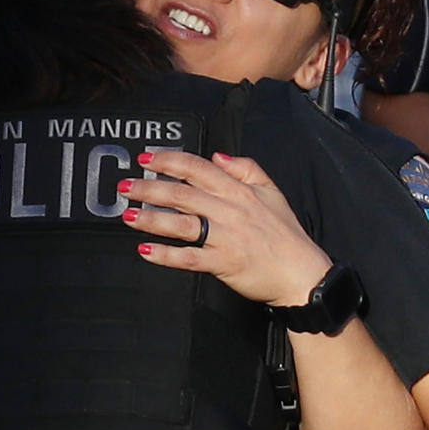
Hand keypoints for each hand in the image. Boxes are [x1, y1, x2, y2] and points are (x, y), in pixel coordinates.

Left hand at [120, 149, 330, 304]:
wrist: (302, 273)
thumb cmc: (286, 234)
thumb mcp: (272, 192)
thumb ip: (246, 169)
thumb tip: (217, 156)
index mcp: (238, 191)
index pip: (197, 168)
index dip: (169, 161)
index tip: (146, 159)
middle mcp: (229, 210)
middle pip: (182, 194)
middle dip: (150, 188)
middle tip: (125, 187)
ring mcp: (225, 238)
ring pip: (181, 224)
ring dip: (152, 218)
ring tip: (128, 216)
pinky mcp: (223, 264)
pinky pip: (189, 258)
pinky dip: (166, 255)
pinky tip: (146, 250)